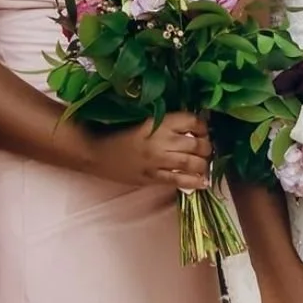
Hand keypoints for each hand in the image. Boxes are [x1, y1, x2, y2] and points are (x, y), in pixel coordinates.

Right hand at [86, 111, 212, 189]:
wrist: (95, 152)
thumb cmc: (115, 132)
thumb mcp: (141, 120)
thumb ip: (164, 122)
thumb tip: (188, 125)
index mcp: (157, 123)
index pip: (191, 121)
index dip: (202, 126)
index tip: (202, 129)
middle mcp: (161, 141)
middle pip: (196, 144)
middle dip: (206, 146)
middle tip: (205, 147)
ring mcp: (157, 161)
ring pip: (192, 163)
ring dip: (203, 164)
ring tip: (203, 163)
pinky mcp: (152, 178)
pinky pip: (179, 180)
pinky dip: (194, 182)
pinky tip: (202, 182)